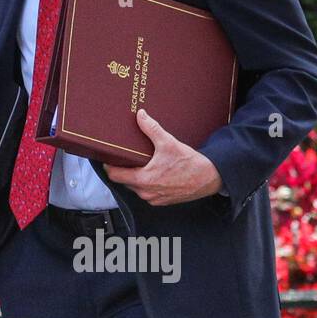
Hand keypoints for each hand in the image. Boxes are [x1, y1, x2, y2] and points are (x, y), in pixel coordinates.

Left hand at [102, 107, 222, 206]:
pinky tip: (154, 174)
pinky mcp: (162, 202)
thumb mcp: (168, 142)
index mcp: (143, 179)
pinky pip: (148, 193)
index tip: (107, 158)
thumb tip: (140, 115)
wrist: (208, 178)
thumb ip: (151, 129)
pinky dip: (147, 185)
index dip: (109, 166)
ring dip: (136, 178)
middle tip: (125, 158)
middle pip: (125, 181)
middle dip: (124, 170)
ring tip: (140, 165)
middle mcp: (146, 193)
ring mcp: (154, 199)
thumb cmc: (189, 163)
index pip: (115, 176)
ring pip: (136, 188)